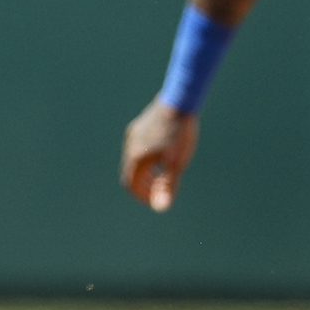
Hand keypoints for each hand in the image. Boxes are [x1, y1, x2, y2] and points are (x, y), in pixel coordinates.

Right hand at [121, 97, 198, 211]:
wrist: (179, 101)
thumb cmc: (179, 135)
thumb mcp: (176, 164)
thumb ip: (167, 186)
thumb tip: (160, 208)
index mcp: (136, 157)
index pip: (131, 185)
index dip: (142, 197)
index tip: (156, 201)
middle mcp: (130, 146)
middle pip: (131, 173)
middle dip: (145, 185)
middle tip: (161, 191)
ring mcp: (133, 134)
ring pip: (134, 160)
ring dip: (146, 172)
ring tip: (164, 175)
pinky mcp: (139, 125)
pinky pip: (137, 148)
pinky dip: (146, 159)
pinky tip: (163, 155)